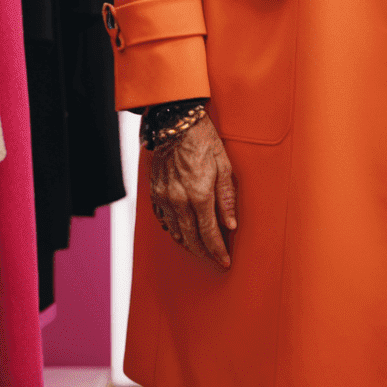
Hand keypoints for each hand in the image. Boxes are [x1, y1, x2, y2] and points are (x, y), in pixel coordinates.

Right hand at [149, 112, 236, 270]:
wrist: (176, 125)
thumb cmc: (205, 142)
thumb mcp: (225, 166)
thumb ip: (227, 198)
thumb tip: (231, 224)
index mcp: (199, 194)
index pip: (209, 233)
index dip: (218, 250)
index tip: (225, 261)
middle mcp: (179, 200)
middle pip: (191, 238)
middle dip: (204, 253)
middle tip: (214, 261)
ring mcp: (164, 198)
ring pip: (176, 232)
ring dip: (189, 245)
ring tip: (201, 251)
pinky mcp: (155, 193)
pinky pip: (164, 221)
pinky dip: (174, 231)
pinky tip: (182, 234)